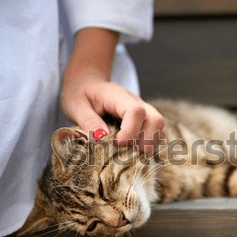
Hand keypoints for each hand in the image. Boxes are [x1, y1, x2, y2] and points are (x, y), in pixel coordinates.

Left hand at [60, 28, 164, 152]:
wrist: (88, 83)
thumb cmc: (81, 94)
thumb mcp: (76, 107)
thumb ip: (89, 122)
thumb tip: (102, 139)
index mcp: (119, 96)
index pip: (136, 112)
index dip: (130, 132)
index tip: (117, 144)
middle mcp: (137, 102)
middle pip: (156, 120)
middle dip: (145, 141)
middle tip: (126, 152)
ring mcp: (144, 111)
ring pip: (160, 128)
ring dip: (149, 145)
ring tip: (129, 153)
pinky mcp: (145, 121)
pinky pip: (158, 134)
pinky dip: (150, 145)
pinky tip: (134, 151)